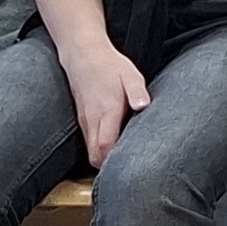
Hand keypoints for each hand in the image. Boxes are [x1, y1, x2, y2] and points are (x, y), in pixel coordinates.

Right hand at [64, 43, 150, 165]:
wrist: (83, 55)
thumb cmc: (110, 66)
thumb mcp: (130, 75)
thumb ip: (137, 92)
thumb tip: (143, 105)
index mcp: (106, 111)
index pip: (105, 146)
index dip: (114, 161)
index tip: (129, 167)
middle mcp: (92, 120)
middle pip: (95, 155)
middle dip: (109, 167)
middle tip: (129, 170)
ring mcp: (85, 121)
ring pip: (90, 150)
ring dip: (104, 158)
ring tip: (123, 161)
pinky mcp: (82, 119)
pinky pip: (89, 141)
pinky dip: (99, 149)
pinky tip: (114, 146)